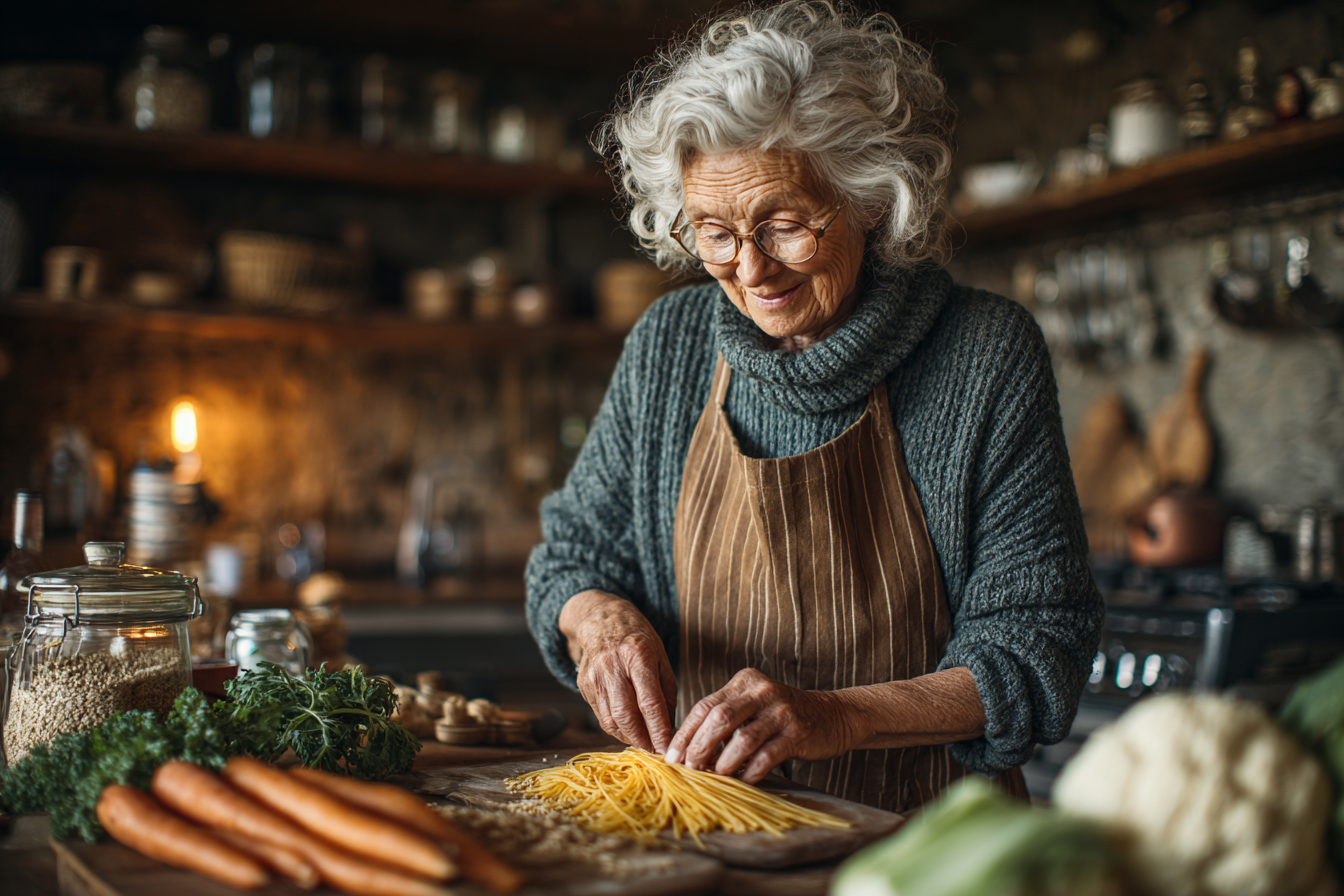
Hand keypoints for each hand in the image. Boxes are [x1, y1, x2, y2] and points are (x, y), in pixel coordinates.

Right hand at [559, 591, 676, 751]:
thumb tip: (671, 726)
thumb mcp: (660, 657)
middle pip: (626, 715)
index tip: (668, 748)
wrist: (600, 619)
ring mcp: (594, 676)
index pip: (649, 702)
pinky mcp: (583, 685)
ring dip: (629, 737)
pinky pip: (601, 716)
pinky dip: (616, 728)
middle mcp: (613, 666)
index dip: (659, 729)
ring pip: (611, 720)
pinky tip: (628, 729)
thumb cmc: (637, 638)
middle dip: (643, 739)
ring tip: (644, 742)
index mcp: (637, 655)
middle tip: (656, 751)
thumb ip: (667, 692)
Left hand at [664, 668, 861, 783]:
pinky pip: (767, 756)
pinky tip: (744, 780)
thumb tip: (688, 751)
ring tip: (715, 776)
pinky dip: (751, 771)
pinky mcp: (798, 733)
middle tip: (690, 769)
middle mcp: (762, 691)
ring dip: (724, 762)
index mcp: (744, 682)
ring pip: (742, 738)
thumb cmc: (782, 717)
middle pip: (720, 718)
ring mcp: (781, 711)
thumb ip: (726, 721)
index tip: (671, 756)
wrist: (833, 716)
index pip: (705, 705)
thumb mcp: (753, 707)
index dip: (685, 732)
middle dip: (700, 746)